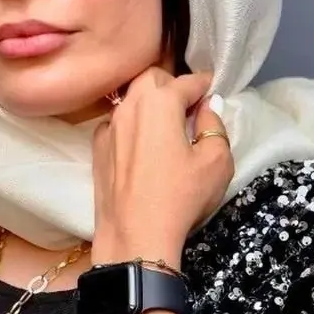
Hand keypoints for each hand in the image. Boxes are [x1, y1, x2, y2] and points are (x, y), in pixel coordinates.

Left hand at [90, 67, 233, 266]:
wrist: (134, 235)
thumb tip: (208, 106)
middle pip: (151, 78)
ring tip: (167, 123)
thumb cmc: (181, 197)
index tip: (213, 90)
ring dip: (149, 101)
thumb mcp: (216, 161)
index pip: (187, 81)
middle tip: (189, 105)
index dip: (204, 84)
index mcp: (159, 103)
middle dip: (172, 84)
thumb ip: (214, 125)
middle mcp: (129, 106)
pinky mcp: (97, 148)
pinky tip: (142, 145)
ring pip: (130, 98)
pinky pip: (116, 122)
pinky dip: (131, 124)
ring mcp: (108, 126)